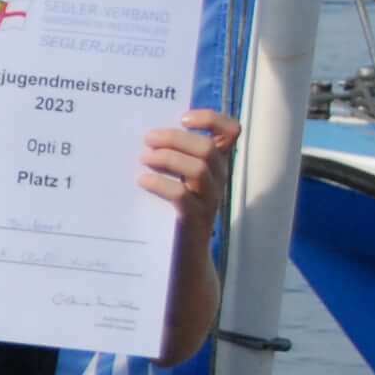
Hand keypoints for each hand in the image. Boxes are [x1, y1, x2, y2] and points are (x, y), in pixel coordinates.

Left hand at [140, 110, 240, 233]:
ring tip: (143, 159)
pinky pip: (182, 196)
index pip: (231, 131)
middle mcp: (219, 178)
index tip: (183, 119)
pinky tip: (142, 180)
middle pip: (207, 148)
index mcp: (217, 163)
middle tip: (148, 139)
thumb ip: (173, 155)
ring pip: (199, 169)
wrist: (184, 256)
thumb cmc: (175, 208)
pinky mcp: (196, 219)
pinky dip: (160, 183)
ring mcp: (211, 200)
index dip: (212, 119)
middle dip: (175, 139)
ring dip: (168, 158)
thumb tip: (147, 134)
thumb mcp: (180, 176)